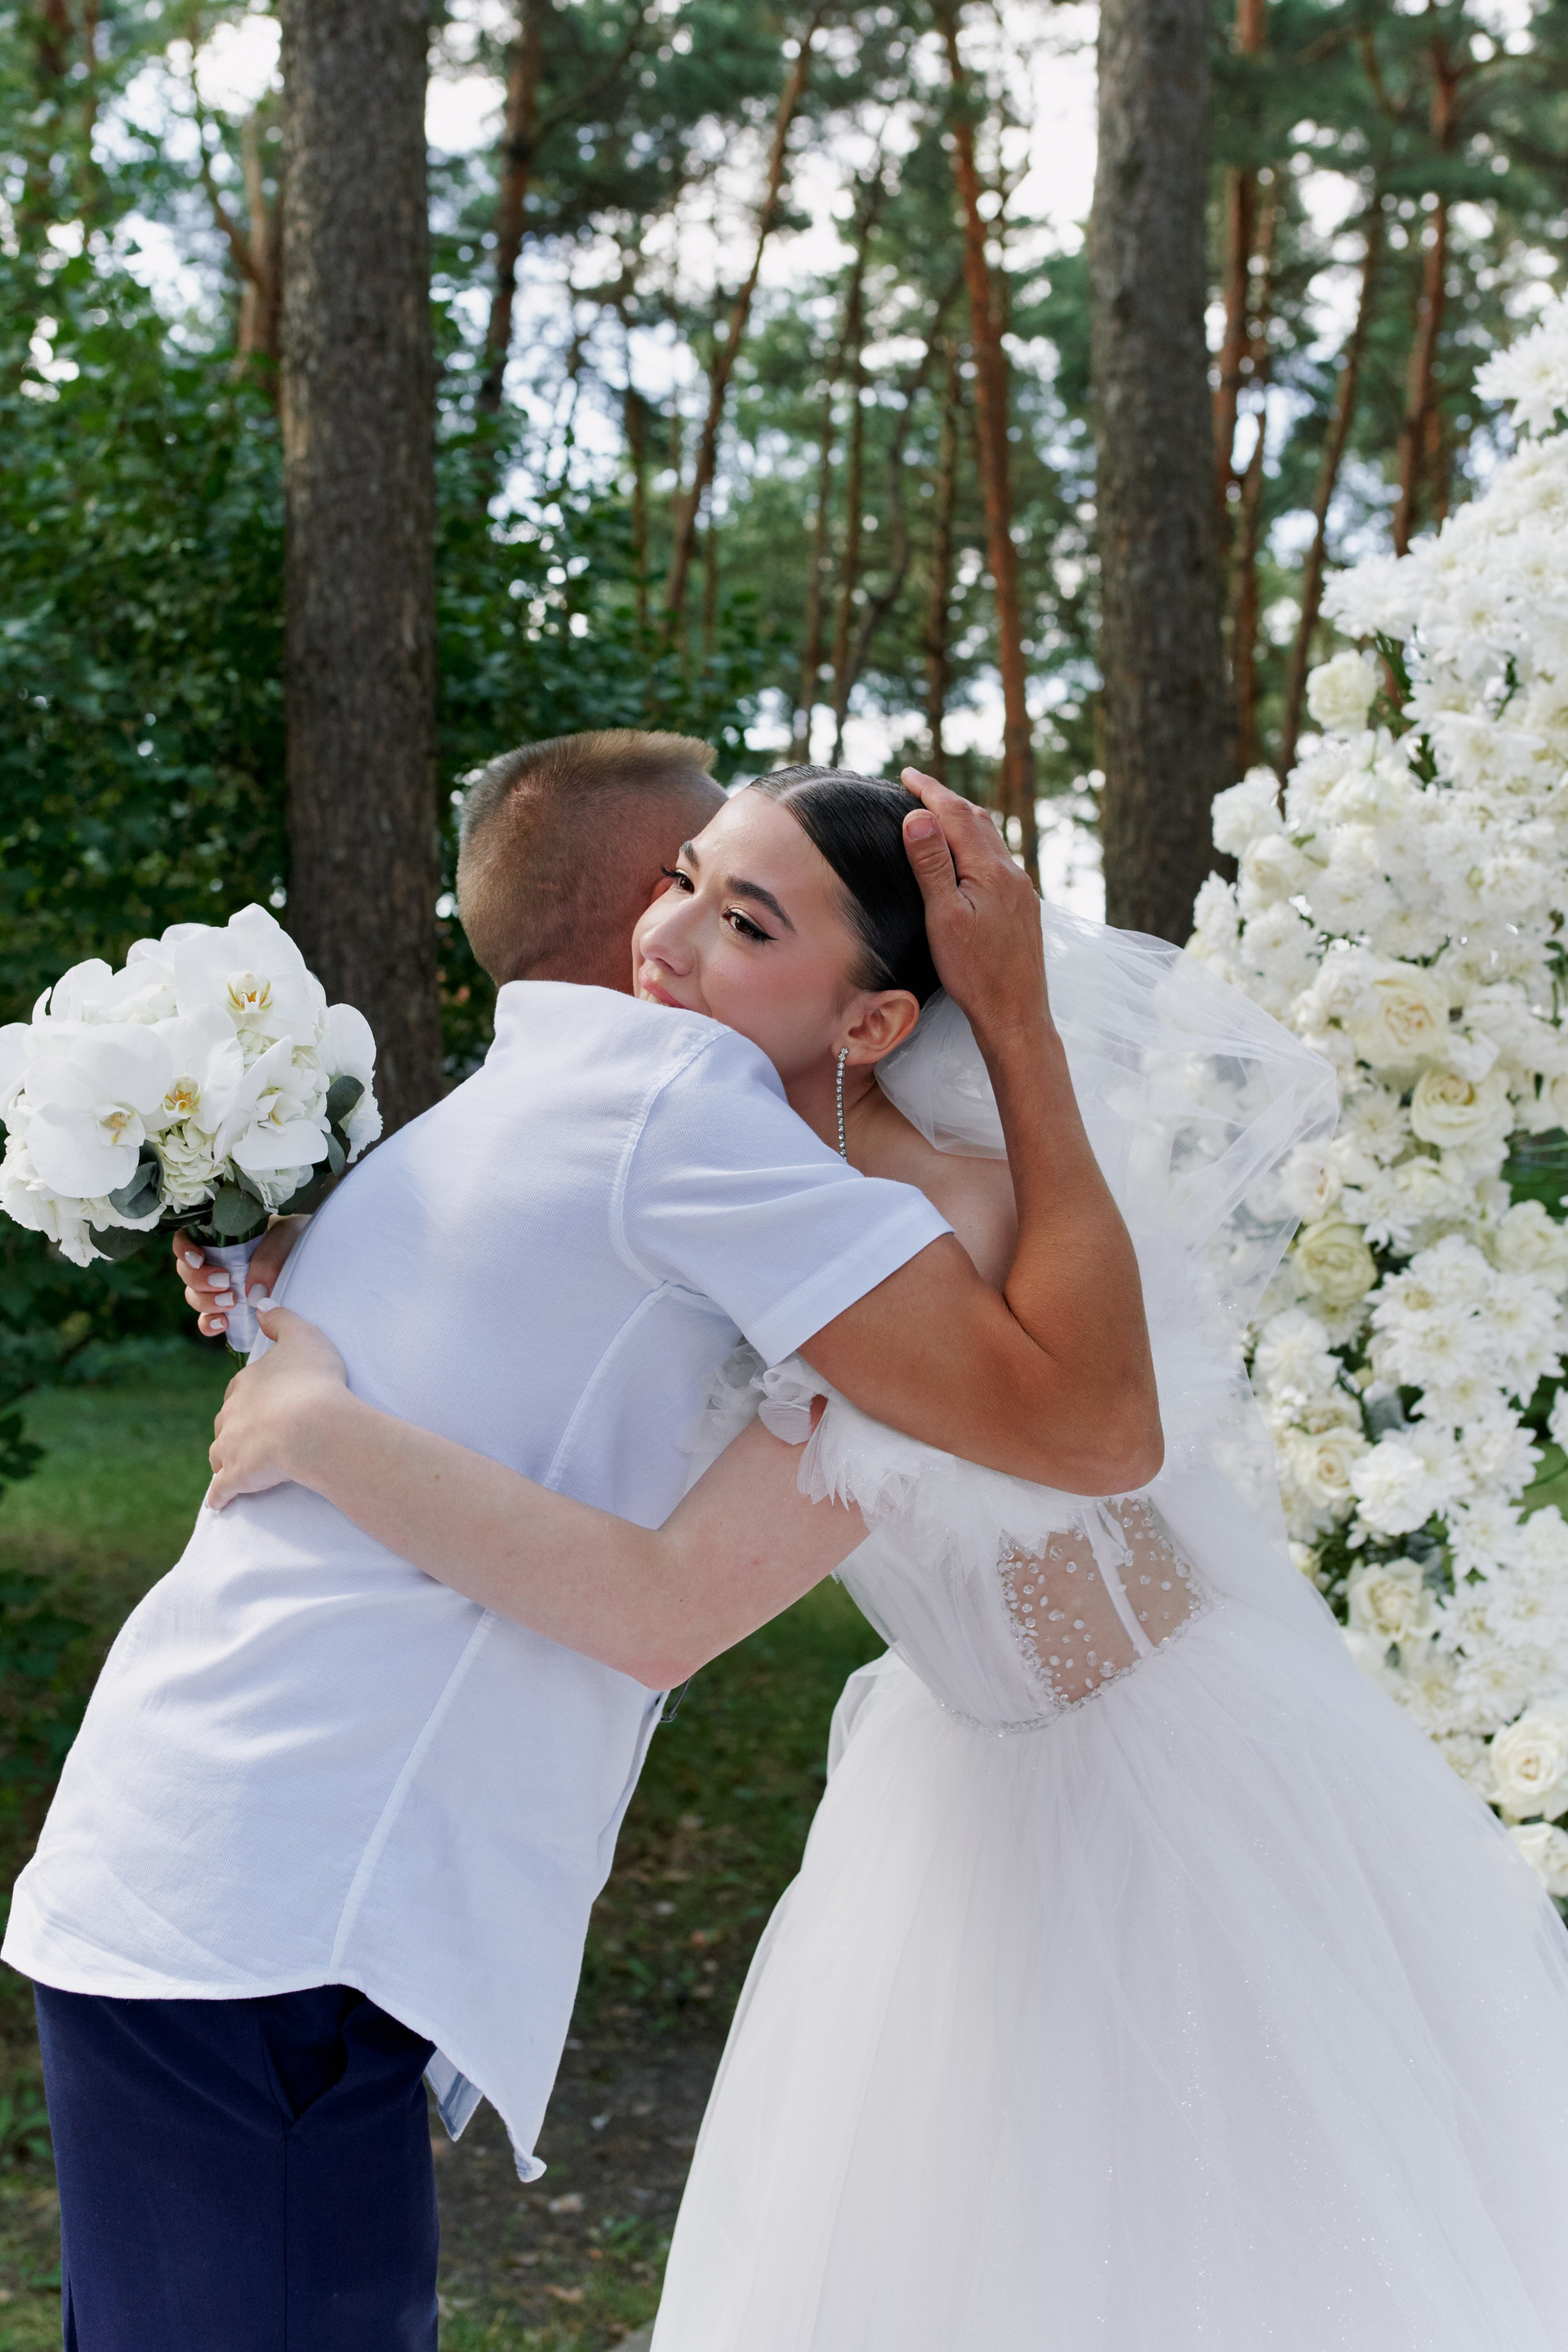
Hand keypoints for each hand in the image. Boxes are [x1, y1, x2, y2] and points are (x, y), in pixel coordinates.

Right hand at [174, 1215, 311, 1339]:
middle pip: (187, 1272)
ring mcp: (224, 1287)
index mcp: (225, 1235)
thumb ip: (271, 1255)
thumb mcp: (290, 1234)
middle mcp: (219, 1261)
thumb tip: (252, 1293)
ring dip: (205, 1302)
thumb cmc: (303, 1238)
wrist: (322, 1259)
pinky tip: (223, 1324)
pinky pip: (209, 1321)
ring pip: (195, 1297)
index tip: (199, 1259)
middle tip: (225, 1282)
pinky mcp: (234, 1310)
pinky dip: (209, 1324)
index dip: (183, 1249)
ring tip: (230, 1302)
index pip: (187, 1238)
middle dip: (198, 1280)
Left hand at [206, 1303, 347, 1509]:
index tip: (260, 1403)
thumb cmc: (313, 1380)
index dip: (250, 1397)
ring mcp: (231, 1448)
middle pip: (226, 1423)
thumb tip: (260, 1302)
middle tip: (250, 1436)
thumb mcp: (304, 1335)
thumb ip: (281, 1318)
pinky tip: (219, 1504)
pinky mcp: (237, 1478)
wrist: (313, 1427)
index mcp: (245, 1384)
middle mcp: (231, 1415)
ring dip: (225, 1461)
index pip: (239, 1391)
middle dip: (234, 1429)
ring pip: (219, 1456)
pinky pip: (221, 1491)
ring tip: (234, 1468)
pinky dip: (219, 1497)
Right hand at [899, 769, 1046, 1047]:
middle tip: (917, 787)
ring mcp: (1022, 890)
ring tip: (939, 813)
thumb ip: (932, 865)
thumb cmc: (975, 973)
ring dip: (964, 819)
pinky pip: (999, 859)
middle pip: (978, 819)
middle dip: (947, 799)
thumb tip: (918, 816)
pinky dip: (977, 842)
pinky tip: (968, 855)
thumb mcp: (944, 918)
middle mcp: (1012, 873)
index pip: (956, 814)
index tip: (907, 774)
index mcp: (991, 870)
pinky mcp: (1024, 908)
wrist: (1016, 1014)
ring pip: (992, 838)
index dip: (930, 791)